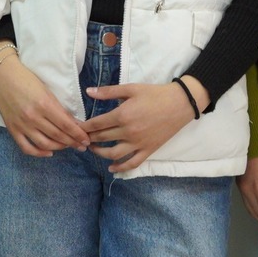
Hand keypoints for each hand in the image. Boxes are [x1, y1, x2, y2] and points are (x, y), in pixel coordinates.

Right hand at [0, 49, 87, 156]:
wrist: (2, 76)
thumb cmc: (26, 79)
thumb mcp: (47, 91)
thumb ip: (60, 108)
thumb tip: (74, 123)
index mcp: (44, 104)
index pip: (66, 125)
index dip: (78, 135)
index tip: (87, 140)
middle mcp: (33, 117)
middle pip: (58, 136)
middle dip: (73, 142)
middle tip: (82, 146)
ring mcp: (22, 125)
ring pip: (45, 144)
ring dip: (59, 147)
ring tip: (68, 146)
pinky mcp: (13, 129)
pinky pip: (27, 147)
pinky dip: (39, 153)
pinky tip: (49, 152)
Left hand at [80, 80, 204, 173]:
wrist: (180, 104)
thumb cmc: (155, 94)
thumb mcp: (131, 89)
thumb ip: (108, 92)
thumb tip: (88, 92)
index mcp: (122, 115)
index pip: (97, 124)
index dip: (84, 127)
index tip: (77, 127)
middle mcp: (128, 132)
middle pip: (102, 138)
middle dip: (89, 138)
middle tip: (82, 137)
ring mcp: (138, 143)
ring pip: (114, 153)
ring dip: (100, 153)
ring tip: (93, 149)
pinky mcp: (148, 150)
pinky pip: (132, 163)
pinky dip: (121, 167)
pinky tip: (112, 168)